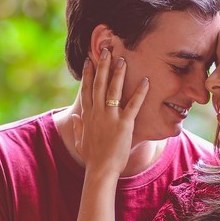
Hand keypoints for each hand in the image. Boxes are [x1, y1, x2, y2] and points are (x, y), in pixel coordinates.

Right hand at [71, 48, 149, 177]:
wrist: (100, 170)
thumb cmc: (92, 158)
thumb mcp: (80, 141)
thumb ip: (77, 127)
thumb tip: (74, 116)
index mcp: (88, 116)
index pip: (87, 89)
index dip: (88, 74)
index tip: (89, 60)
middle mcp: (97, 113)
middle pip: (99, 84)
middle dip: (102, 66)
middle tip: (106, 50)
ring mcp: (110, 117)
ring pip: (114, 90)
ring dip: (118, 73)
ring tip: (122, 58)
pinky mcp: (124, 124)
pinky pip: (133, 105)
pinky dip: (140, 92)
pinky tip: (146, 81)